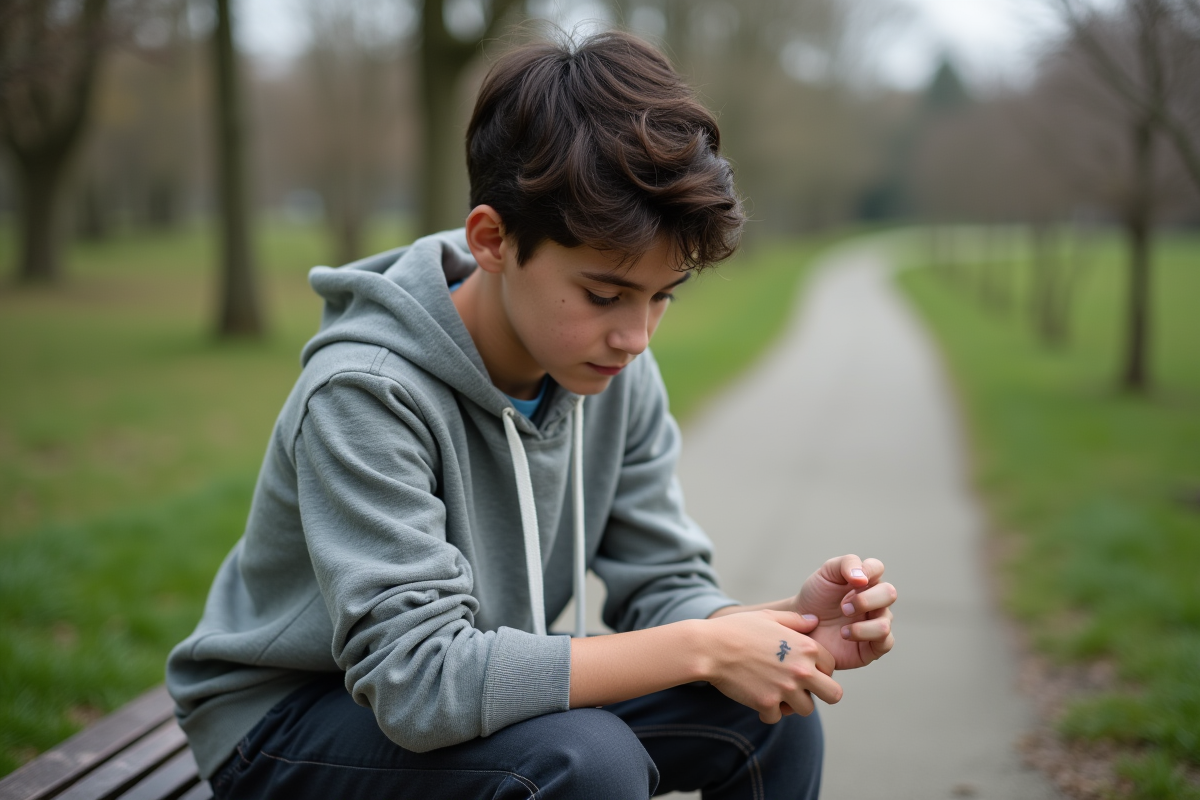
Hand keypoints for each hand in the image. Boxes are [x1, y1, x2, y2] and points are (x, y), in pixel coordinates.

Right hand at [702, 609, 842, 723]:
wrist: (710, 647)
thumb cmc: (738, 629)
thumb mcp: (769, 617)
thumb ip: (796, 620)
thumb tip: (815, 621)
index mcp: (806, 647)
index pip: (831, 666)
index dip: (819, 668)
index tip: (804, 669)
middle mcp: (801, 670)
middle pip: (834, 694)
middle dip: (821, 693)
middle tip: (802, 689)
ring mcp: (785, 689)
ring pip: (806, 709)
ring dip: (793, 704)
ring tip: (777, 693)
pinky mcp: (766, 704)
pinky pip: (776, 717)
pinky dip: (768, 712)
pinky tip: (757, 699)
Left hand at [794, 555, 895, 669]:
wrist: (800, 628)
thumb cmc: (816, 598)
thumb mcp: (826, 573)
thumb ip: (846, 564)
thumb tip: (863, 578)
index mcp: (865, 580)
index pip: (877, 568)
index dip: (868, 571)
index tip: (850, 580)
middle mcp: (875, 601)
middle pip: (890, 593)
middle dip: (865, 599)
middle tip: (844, 607)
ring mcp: (875, 623)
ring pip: (887, 620)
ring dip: (863, 624)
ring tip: (841, 628)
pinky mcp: (874, 646)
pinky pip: (886, 642)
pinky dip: (864, 636)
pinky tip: (845, 635)